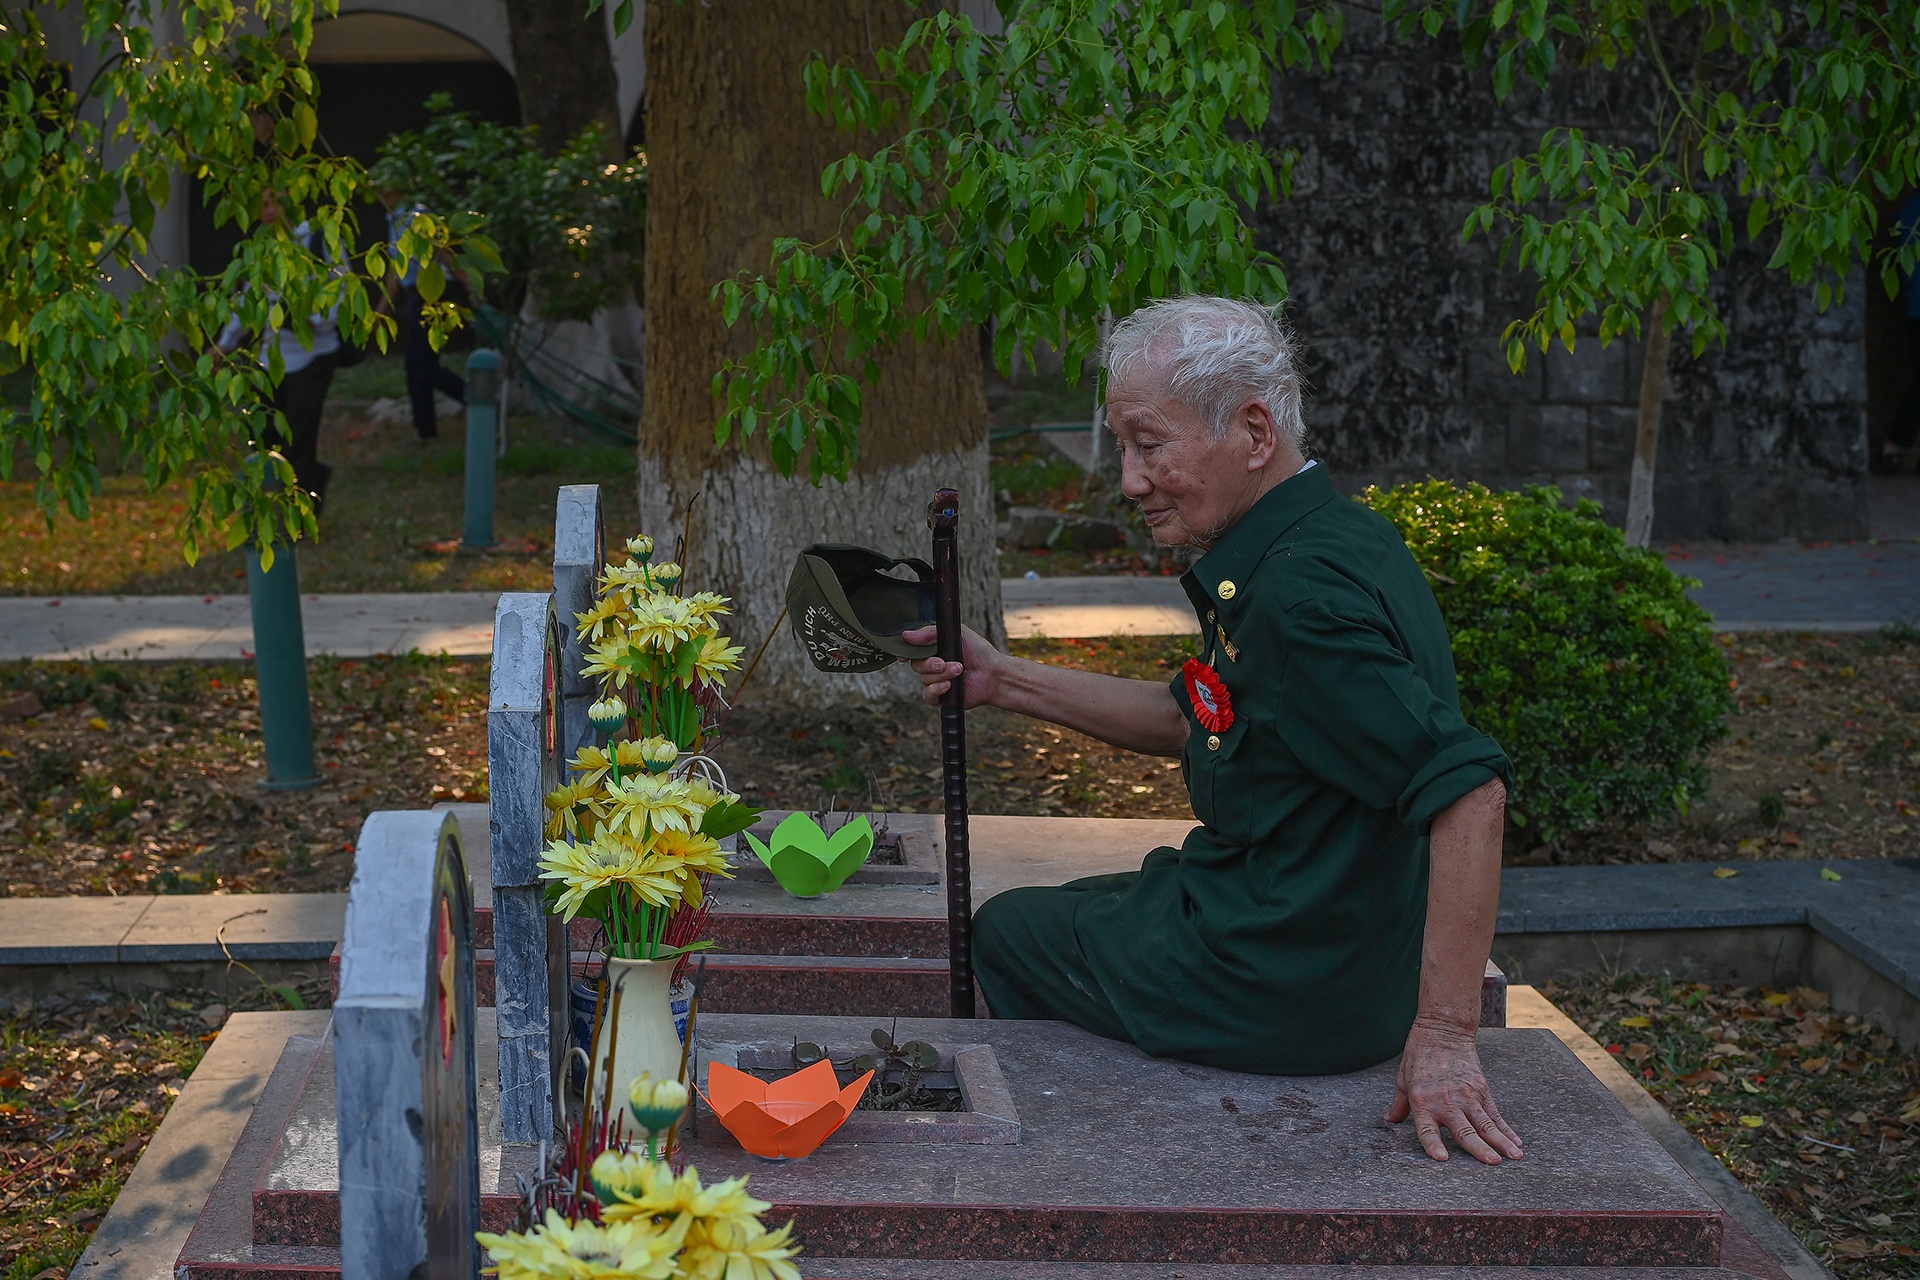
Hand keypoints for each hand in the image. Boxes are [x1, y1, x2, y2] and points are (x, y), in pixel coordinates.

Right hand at [902, 624, 1002, 709]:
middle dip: (930, 664)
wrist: (993, 673)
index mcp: (934, 649)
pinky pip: (927, 695)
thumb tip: (906, 635)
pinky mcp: (941, 697)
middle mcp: (933, 665)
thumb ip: (929, 632)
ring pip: (923, 679)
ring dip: (942, 675)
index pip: (913, 650)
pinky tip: (949, 685)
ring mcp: (936, 681)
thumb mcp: (956, 633)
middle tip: (945, 663)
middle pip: (916, 665)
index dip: (906, 652)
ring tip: (959, 671)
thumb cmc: (978, 651)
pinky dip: (936, 689)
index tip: (906, 655)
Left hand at [1385, 1021, 1523, 1164]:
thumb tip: (1390, 1120)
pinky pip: (1494, 1114)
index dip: (1433, 1145)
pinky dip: (1506, 1129)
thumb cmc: (1419, 1056)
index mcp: (1423, 1102)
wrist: (1442, 1030)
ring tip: (1514, 1157)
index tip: (1442, 1159)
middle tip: (1493, 1163)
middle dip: (1480, 1149)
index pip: (1427, 1129)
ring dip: (1501, 1142)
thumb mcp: (1403, 1079)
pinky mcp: (1481, 1089)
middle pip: (1464, 1130)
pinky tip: (1516, 1142)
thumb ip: (1399, 1104)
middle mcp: (1446, 1102)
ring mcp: (1467, 1096)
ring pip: (1486, 1124)